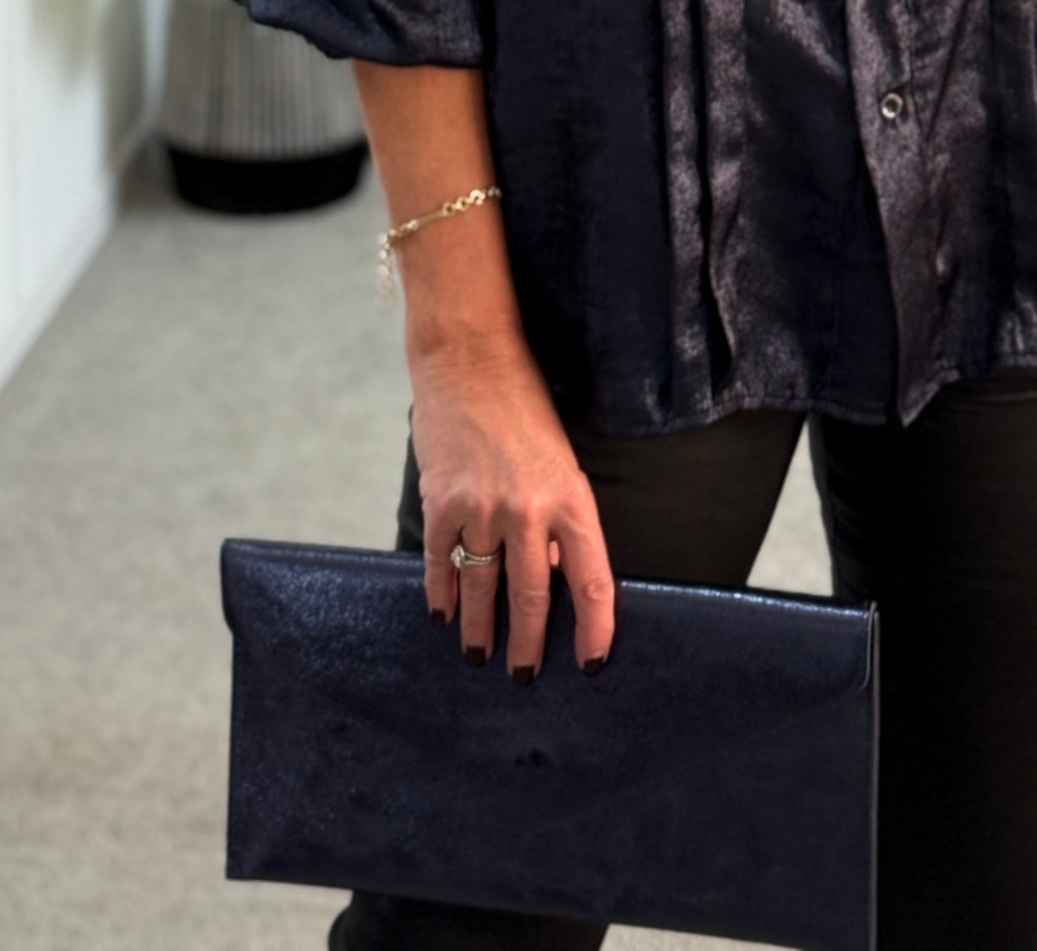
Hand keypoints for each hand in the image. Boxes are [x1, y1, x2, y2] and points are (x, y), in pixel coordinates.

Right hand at [412, 334, 614, 681]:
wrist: (471, 360)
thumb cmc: (524, 410)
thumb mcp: (561, 463)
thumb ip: (559, 521)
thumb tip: (553, 580)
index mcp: (572, 499)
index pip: (593, 583)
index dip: (595, 632)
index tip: (590, 666)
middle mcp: (529, 511)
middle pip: (533, 599)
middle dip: (528, 646)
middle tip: (524, 676)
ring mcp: (481, 509)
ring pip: (482, 591)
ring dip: (480, 630)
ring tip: (478, 654)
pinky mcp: (441, 504)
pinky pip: (441, 567)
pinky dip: (441, 597)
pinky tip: (444, 615)